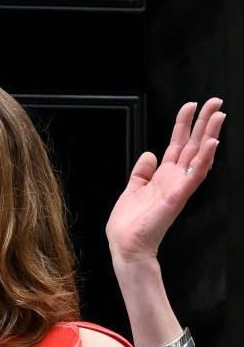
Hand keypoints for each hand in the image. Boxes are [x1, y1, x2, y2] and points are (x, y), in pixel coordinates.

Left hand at [106, 98, 224, 265]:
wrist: (126, 245)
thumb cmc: (130, 223)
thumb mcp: (132, 189)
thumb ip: (142, 172)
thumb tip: (149, 154)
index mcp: (163, 176)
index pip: (178, 144)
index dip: (184, 124)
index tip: (191, 106)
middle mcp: (174, 179)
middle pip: (193, 145)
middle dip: (204, 122)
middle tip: (216, 102)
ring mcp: (178, 186)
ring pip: (199, 155)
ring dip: (210, 134)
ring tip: (219, 115)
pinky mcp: (178, 196)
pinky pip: (195, 174)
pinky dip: (205, 158)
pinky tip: (212, 143)